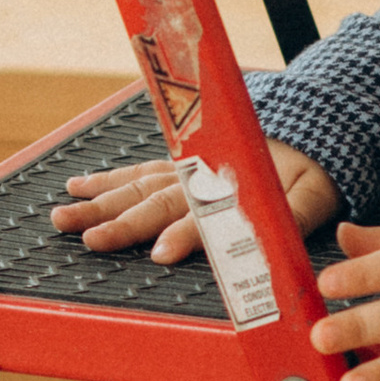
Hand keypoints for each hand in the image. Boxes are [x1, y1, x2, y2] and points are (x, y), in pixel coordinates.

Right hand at [51, 138, 339, 265]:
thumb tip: (274, 242)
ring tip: (64, 215)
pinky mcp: (180, 162)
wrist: (311, 125)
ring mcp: (187, 168)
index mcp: (237, 188)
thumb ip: (294, 215)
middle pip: (158, 202)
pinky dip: (108, 178)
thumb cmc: (314, 168)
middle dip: (121, 221)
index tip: (160, 255)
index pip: (207, 216)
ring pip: (138, 184)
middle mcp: (204, 177)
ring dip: (100, 201)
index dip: (185, 236)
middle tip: (88, 239)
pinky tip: (80, 185)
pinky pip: (139, 169)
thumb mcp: (315, 194)